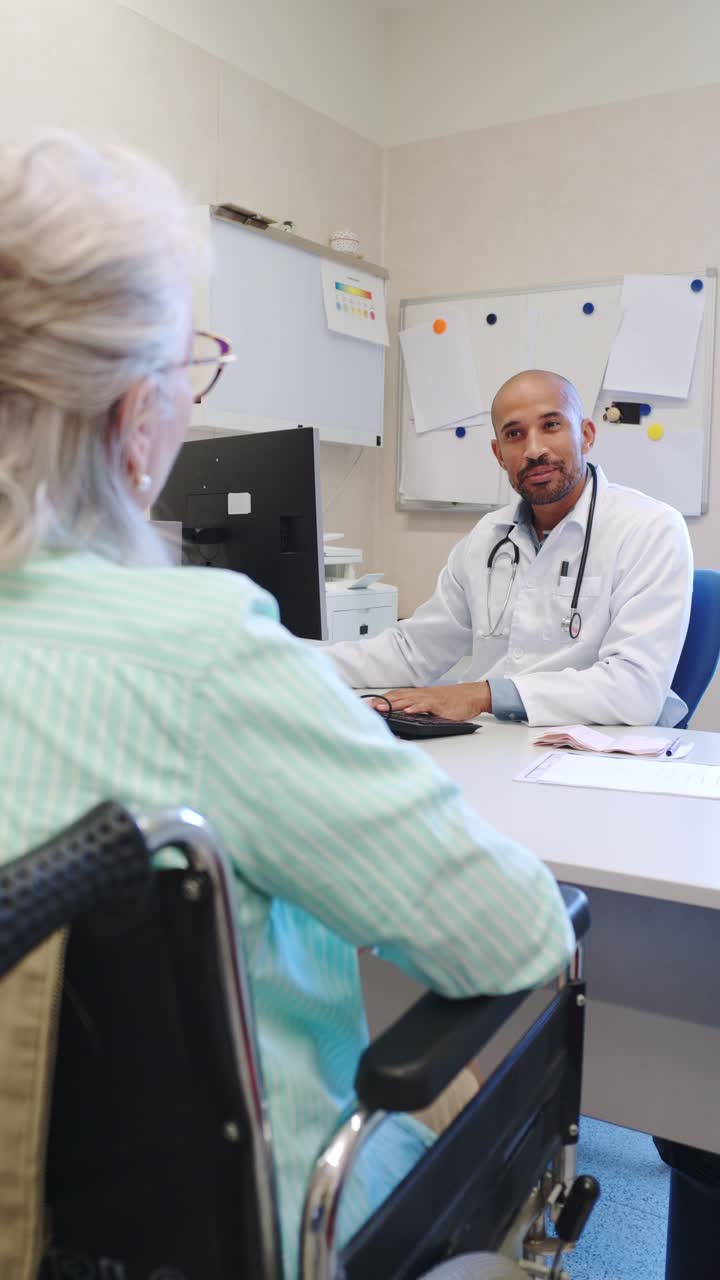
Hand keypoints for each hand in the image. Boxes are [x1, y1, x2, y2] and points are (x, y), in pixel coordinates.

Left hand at [375, 682, 491, 720]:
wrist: (471, 696)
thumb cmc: (452, 701)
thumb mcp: (431, 704)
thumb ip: (417, 708)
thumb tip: (403, 716)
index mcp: (417, 695)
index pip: (395, 696)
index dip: (381, 700)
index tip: (368, 705)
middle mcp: (421, 695)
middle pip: (397, 697)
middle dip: (382, 702)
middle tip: (368, 707)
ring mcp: (429, 699)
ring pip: (408, 700)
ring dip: (394, 704)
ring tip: (381, 708)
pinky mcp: (439, 704)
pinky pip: (425, 705)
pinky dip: (416, 708)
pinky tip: (408, 711)